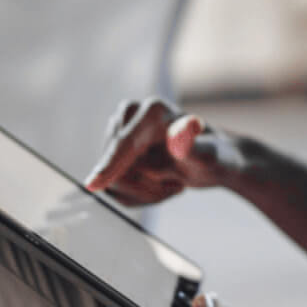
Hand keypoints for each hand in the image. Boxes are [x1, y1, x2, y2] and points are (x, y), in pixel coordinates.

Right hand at [84, 98, 244, 203]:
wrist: (211, 157)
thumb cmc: (213, 155)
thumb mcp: (209, 155)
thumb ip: (192, 145)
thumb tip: (183, 129)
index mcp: (152, 111)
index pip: (124, 144)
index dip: (110, 165)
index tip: (93, 185)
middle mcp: (130, 114)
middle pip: (116, 167)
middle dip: (146, 188)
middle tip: (178, 186)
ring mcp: (119, 131)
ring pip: (113, 180)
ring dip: (144, 193)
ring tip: (171, 183)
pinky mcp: (114, 149)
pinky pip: (114, 186)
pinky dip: (137, 195)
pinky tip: (158, 184)